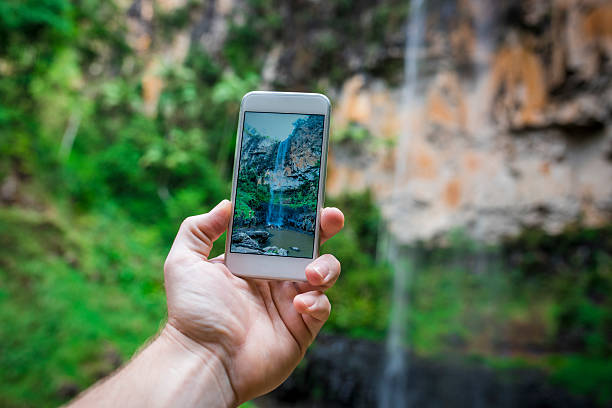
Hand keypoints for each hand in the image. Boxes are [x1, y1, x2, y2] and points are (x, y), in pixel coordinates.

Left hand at [163, 200, 343, 404]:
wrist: (203, 360)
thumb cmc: (191, 313)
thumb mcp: (184, 262)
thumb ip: (199, 228)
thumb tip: (227, 204)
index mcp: (252, 261)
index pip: (280, 231)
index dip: (295, 215)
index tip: (307, 199)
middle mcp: (273, 279)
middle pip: (309, 247)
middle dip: (325, 229)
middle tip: (332, 218)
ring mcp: (289, 303)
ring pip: (324, 274)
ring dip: (326, 266)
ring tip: (312, 273)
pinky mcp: (301, 328)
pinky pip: (322, 307)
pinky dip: (318, 302)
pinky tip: (300, 305)